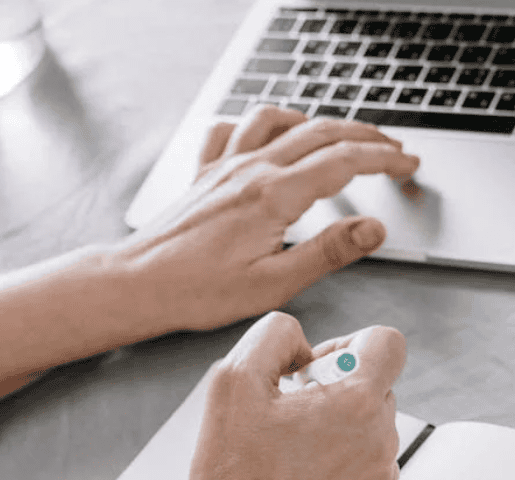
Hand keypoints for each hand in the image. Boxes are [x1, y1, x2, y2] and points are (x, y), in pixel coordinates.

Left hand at [116, 106, 419, 332]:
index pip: (345, 161)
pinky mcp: (202, 176)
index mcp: (273, 196)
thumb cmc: (195, 291)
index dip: (385, 159)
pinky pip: (230, 130)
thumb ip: (326, 253)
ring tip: (337, 135)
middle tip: (391, 149)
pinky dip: (256, 124)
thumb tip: (373, 229)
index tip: (409, 165)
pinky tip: (263, 136)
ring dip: (314, 121)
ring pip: (277, 120)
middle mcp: (249, 171)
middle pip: (320, 132)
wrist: (137, 284)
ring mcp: (222, 168)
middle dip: (365, 136)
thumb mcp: (272, 285)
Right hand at [180, 310, 405, 479]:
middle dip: (334, 392)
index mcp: (355, 402)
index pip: (386, 342)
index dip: (345, 345)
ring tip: (288, 454)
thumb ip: (273, 336)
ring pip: (371, 430)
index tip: (312, 371)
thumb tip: (301, 345)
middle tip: (287, 418)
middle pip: (375, 387)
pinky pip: (368, 471)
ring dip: (336, 431)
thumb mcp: (230, 381)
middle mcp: (379, 440)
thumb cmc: (229, 475)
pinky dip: (339, 469)